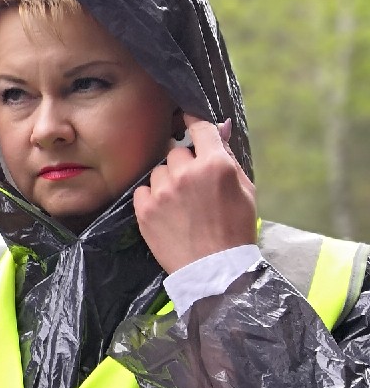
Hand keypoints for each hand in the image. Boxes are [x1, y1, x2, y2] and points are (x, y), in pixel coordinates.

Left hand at [134, 114, 255, 272]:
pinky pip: (142, 190)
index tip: (185, 118)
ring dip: (166, 181)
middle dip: (183, 163)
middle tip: (192, 185)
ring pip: (158, 171)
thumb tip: (220, 126)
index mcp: (216, 164)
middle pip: (176, 152)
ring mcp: (163, 191)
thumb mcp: (244, 189)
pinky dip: (151, 198)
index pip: (199, 128)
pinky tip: (166, 213)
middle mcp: (187, 173)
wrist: (214, 269)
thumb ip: (227, 156)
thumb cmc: (235, 228)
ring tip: (180, 204)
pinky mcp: (145, 209)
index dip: (192, 122)